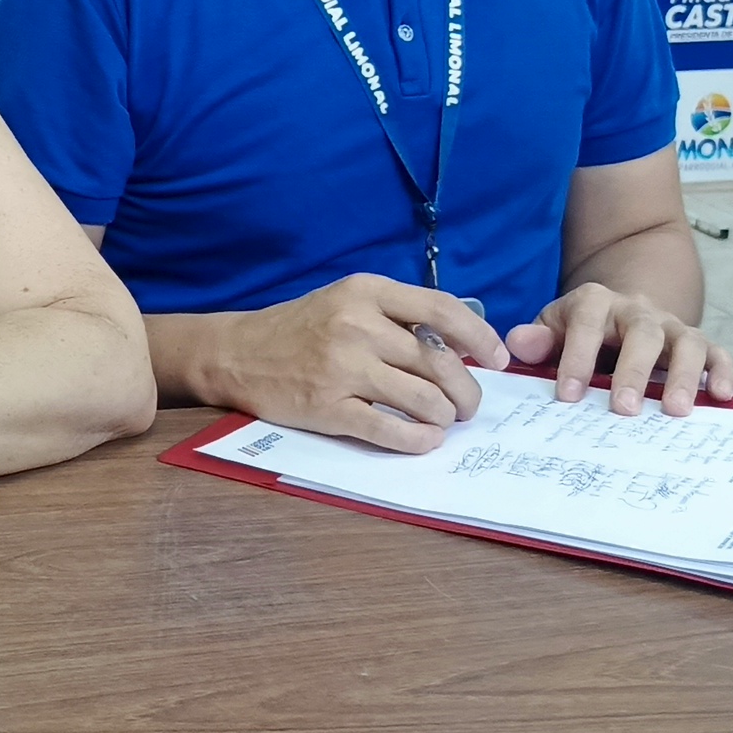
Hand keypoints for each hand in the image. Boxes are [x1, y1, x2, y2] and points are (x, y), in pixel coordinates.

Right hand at [207, 274, 507, 453]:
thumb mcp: (347, 301)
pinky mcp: (328, 408)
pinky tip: (426, 440)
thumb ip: (396, 315)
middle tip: (469, 405)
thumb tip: (459, 344)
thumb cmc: (300, 329)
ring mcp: (342, 368)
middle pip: (439, 362)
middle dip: (467, 391)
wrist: (236, 353)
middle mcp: (356, 326)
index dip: (479, 337)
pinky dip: (418, 439)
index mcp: (366, 292)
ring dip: (446, 417)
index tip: (496, 358)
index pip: (442, 310)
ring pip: (423, 399)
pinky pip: (389, 429)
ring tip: (445, 422)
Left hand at [503, 283, 732, 415]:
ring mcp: (672, 327)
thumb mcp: (554, 328)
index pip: (586, 324)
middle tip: (625, 409)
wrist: (622, 310)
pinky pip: (718, 353)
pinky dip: (723, 372)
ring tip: (675, 410)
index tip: (568, 395)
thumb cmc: (582, 331)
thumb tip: (518, 345)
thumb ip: (537, 339)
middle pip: (642, 334)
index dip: (576, 358)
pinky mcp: (699, 344)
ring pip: (686, 343)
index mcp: (595, 304)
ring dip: (683, 376)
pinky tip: (721, 396)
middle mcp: (638, 312)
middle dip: (634, 371)